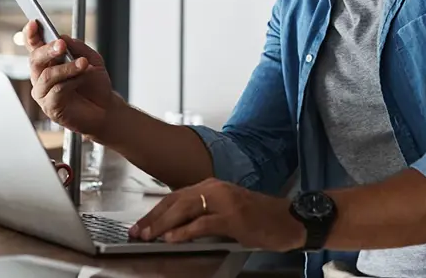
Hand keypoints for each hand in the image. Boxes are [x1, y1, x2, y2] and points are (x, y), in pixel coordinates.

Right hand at [23, 20, 124, 137]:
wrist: (105, 108)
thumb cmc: (95, 84)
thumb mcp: (91, 59)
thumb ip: (77, 47)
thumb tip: (62, 37)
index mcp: (49, 62)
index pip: (34, 46)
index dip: (31, 34)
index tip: (34, 22)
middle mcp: (42, 76)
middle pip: (35, 59)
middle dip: (48, 50)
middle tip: (61, 44)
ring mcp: (44, 92)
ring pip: (47, 76)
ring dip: (66, 68)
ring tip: (83, 64)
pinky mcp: (50, 107)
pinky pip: (56, 91)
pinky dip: (71, 82)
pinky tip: (82, 77)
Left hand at [128, 178, 305, 251]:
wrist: (289, 219)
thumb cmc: (259, 218)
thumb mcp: (226, 211)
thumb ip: (203, 214)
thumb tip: (174, 228)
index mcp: (212, 186)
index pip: (175, 197)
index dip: (155, 212)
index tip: (139, 225)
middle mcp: (215, 188)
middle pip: (175, 201)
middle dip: (152, 218)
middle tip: (136, 232)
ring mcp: (225, 201)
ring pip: (185, 209)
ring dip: (163, 224)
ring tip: (148, 235)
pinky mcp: (234, 217)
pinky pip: (203, 223)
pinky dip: (184, 231)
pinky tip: (172, 238)